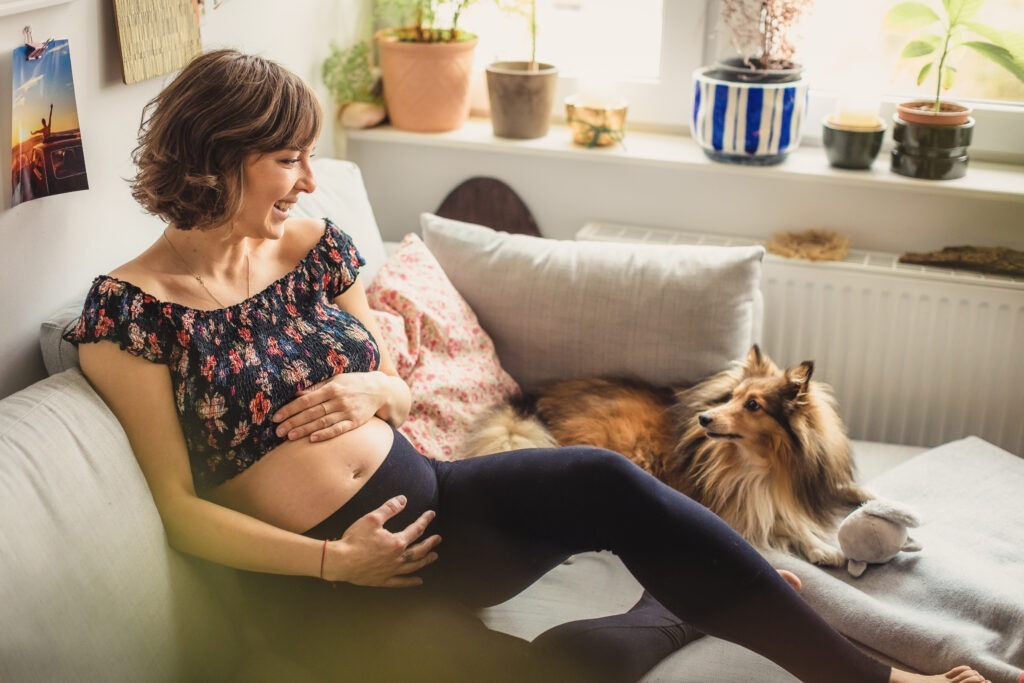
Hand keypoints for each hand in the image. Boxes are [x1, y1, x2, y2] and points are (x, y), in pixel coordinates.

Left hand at [273, 372, 387, 441]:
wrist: (380, 390)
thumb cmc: (353, 383)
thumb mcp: (336, 380)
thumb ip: (317, 387)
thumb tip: (297, 393)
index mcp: (331, 388)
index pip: (306, 400)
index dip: (290, 409)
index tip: (276, 417)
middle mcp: (338, 400)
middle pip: (312, 412)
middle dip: (293, 422)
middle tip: (278, 431)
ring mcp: (347, 411)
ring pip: (322, 422)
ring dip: (305, 430)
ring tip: (289, 437)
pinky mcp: (356, 422)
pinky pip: (338, 429)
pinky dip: (326, 434)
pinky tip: (313, 439)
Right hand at [325, 495, 440, 586]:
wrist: (340, 561)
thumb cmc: (355, 539)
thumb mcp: (372, 519)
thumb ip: (389, 509)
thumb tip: (403, 500)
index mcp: (397, 542)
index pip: (416, 529)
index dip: (425, 520)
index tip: (431, 514)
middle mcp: (398, 558)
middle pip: (419, 550)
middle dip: (430, 543)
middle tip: (438, 539)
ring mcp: (391, 570)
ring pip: (413, 566)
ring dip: (425, 561)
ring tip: (434, 556)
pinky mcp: (382, 580)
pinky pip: (400, 582)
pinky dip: (411, 581)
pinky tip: (418, 581)